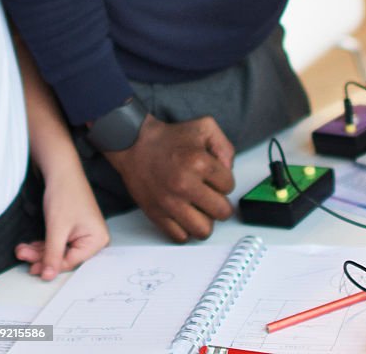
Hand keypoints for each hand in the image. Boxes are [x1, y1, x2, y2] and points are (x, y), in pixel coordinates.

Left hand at [15, 162, 108, 279]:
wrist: (62, 173)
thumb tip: (48, 277)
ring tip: (22, 249)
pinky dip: (42, 245)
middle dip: (41, 257)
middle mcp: (94, 238)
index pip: (72, 262)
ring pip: (58, 252)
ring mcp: (83, 234)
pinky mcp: (73, 231)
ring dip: (38, 252)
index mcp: (98, 239)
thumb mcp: (57, 230)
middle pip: (64, 258)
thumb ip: (53, 255)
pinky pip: (57, 244)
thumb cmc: (66, 196)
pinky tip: (29, 245)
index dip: (51, 265)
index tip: (33, 267)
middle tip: (23, 255)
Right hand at [104, 115, 234, 241]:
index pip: (229, 187)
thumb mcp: (206, 127)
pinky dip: (187, 229)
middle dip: (221, 204)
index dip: (225, 181)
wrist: (136, 145)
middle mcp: (185, 185)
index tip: (215, 177)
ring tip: (201, 208)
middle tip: (213, 196)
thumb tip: (229, 172)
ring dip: (207, 221)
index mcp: (199, 163)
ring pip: (203, 231)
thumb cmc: (171, 137)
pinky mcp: (156, 214)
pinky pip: (180, 237)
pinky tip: (186, 215)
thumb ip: (225, 148)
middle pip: (221, 212)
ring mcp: (170, 203)